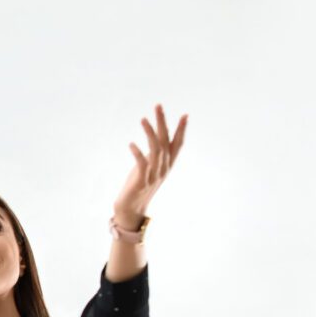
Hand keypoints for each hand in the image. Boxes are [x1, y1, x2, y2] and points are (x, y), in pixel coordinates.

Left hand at [113, 104, 187, 227]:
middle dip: (162, 123)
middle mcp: (163, 169)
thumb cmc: (138, 187)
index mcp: (167, 165)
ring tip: (143, 119)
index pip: (178, 145)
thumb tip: (155, 138)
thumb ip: (154, 156)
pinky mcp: (141, 182)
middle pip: (165, 142)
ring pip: (155, 150)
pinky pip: (141, 165)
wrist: (131, 210)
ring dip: (149, 133)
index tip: (185, 115)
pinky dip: (137, 153)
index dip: (181, 130)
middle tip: (158, 106)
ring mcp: (153, 175)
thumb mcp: (149, 169)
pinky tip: (131, 144)